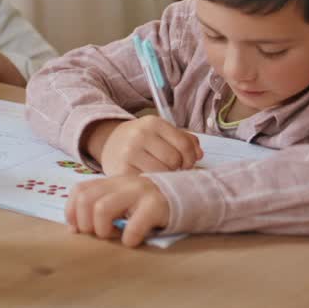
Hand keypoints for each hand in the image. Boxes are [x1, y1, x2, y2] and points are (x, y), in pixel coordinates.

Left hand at [65, 175, 170, 247]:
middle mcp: (122, 183)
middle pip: (86, 200)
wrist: (184, 196)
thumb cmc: (147, 204)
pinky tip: (132, 240)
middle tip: (99, 233)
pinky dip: (128, 238)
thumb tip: (74, 229)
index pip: (79, 190)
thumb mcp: (122, 200)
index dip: (72, 211)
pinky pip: (133, 225)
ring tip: (114, 235)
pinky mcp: (155, 205)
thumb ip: (99, 208)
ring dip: (103, 230)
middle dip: (86, 223)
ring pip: (102, 208)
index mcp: (111, 182)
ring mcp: (139, 192)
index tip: (77, 228)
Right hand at [83, 116, 201, 175]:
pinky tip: (151, 181)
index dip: (190, 158)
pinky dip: (152, 184)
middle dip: (178, 169)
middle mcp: (140, 135)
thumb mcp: (161, 132)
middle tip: (173, 171)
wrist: (109, 142)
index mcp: (153, 123)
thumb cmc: (142, 140)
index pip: (184, 144)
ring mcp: (129, 153)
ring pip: (162, 173)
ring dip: (165, 178)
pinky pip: (147, 182)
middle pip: (174, 160)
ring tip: (161, 176)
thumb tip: (199, 154)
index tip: (186, 164)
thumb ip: (184, 140)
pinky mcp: (121, 171)